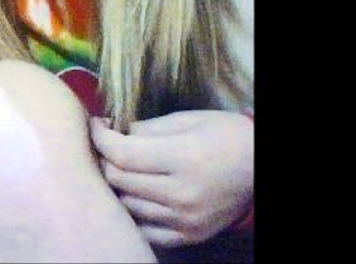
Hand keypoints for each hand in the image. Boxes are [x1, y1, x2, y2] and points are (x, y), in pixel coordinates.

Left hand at [89, 110, 252, 247]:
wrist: (259, 167)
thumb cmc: (224, 135)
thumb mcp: (187, 120)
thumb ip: (147, 129)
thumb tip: (112, 133)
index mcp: (183, 158)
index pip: (122, 154)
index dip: (100, 137)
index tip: (96, 125)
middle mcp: (182, 194)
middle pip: (119, 181)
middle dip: (106, 159)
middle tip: (108, 145)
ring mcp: (185, 219)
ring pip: (127, 206)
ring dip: (119, 186)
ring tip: (125, 168)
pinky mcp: (189, 236)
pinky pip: (146, 231)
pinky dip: (136, 214)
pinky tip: (139, 196)